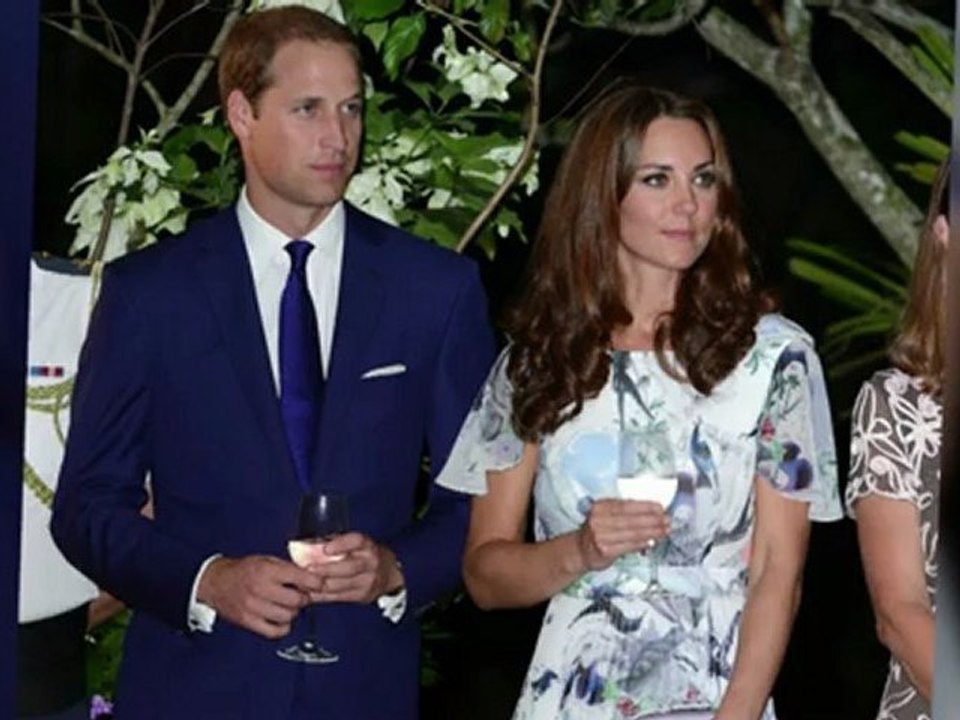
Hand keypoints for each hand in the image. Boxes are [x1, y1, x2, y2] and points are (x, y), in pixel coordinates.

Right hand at [197, 555, 322, 638]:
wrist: (216, 582)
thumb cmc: (244, 570)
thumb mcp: (266, 560)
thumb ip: (287, 568)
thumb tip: (311, 576)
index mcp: (266, 570)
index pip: (300, 578)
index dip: (314, 582)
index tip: (319, 583)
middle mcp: (260, 589)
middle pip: (296, 600)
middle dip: (303, 598)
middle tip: (301, 595)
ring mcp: (253, 607)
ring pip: (287, 616)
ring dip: (292, 612)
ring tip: (288, 605)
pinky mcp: (248, 621)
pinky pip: (274, 631)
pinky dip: (282, 627)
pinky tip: (281, 619)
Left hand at [306, 533, 403, 604]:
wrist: (390, 574)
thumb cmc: (366, 554)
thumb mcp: (358, 545)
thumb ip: (338, 543)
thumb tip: (309, 545)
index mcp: (368, 546)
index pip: (356, 541)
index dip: (341, 544)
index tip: (325, 548)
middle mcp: (370, 563)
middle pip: (348, 567)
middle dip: (325, 569)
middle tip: (307, 569)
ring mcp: (367, 582)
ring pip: (340, 585)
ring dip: (319, 585)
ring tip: (303, 582)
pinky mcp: (361, 596)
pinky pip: (337, 597)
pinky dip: (321, 596)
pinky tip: (309, 593)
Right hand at [577, 499, 669, 570]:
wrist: (580, 550)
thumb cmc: (598, 531)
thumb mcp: (606, 515)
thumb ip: (624, 513)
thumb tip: (652, 512)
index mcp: (600, 506)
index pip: (626, 505)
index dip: (645, 506)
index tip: (660, 508)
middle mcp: (598, 520)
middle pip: (631, 519)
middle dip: (653, 520)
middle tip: (667, 521)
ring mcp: (600, 536)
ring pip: (632, 533)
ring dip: (652, 532)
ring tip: (664, 531)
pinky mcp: (605, 550)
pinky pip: (628, 546)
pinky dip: (642, 543)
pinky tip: (651, 542)